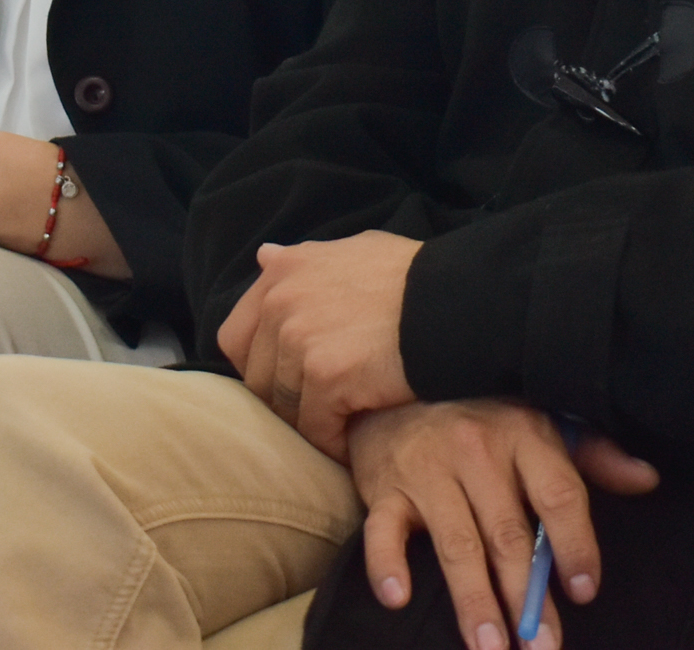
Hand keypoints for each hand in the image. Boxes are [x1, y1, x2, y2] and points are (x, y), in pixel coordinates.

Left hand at [217, 230, 420, 459]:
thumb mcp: (355, 250)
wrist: (456, 301)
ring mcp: (299, 338)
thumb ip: (307, 261)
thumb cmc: (415, 277)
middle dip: (285, 400)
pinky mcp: (326, 375)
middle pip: (256, 377)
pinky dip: (332, 442)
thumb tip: (264, 256)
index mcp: (283, 270)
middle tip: (320, 411)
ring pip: (284, 407)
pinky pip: (314, 428)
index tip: (291, 381)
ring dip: (311, 424)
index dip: (261, 365)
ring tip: (341, 429)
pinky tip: (354, 441)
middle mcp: (281, 300)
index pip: (237, 336)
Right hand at [348, 400, 658, 649]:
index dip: (575, 545)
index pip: (558, 495)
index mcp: (524, 435)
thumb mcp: (539, 422)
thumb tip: (647, 479)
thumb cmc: (480, 417)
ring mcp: (429, 470)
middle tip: (541, 648)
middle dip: (526, 598)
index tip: (584, 592)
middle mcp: (477, 451)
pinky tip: (398, 598)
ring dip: (474, 602)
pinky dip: (387, 563)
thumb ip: (592, 454)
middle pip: (509, 535)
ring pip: (457, 545)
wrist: (395, 391)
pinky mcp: (385, 489)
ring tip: (491, 648)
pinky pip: (382, 531)